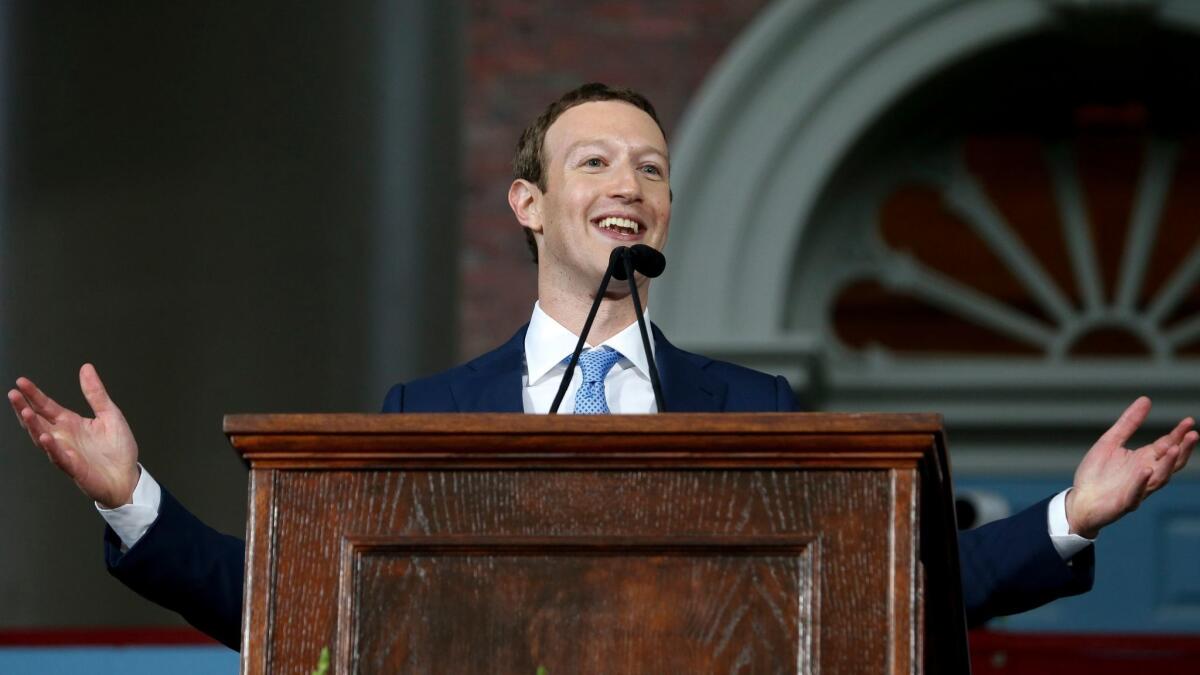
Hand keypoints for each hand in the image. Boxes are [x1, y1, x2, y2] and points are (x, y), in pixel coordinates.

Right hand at [8, 364, 139, 508]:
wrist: (128, 477)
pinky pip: (60, 457)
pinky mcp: (74, 468)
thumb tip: (86, 368)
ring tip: (25, 412)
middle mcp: (63, 437)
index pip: (46, 406)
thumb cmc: (118, 449)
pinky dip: (52, 448)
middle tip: (14, 394)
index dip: (34, 395)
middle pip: (38, 421)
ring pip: (43, 438)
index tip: (21, 382)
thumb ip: (96, 393)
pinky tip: (46, 437)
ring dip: (33, 426)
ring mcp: (66, 452)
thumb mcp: (110, 414)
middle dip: (24, 407)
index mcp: (70, 423)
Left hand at [1066, 396, 1195, 538]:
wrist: (1080, 500)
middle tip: (1193, 435)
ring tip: (1174, 448)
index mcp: (1144, 460)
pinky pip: (1135, 493)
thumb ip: (1128, 423)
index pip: (1166, 445)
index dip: (1178, 434)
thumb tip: (1146, 399)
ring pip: (1159, 478)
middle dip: (1182, 449)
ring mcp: (1138, 489)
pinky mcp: (1124, 502)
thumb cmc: (1097, 473)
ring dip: (1167, 464)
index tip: (1189, 421)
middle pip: (1170, 462)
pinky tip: (1145, 470)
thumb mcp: (1111, 442)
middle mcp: (1146, 475)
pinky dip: (1140, 482)